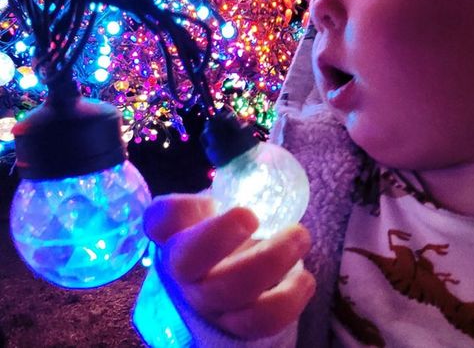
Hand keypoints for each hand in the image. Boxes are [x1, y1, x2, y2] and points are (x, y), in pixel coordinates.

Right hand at [143, 193, 315, 339]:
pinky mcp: (237, 326)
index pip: (161, 218)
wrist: (221, 282)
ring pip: (231, 291)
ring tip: (300, 236)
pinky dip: (290, 299)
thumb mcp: (222, 205)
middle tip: (253, 216)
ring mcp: (209, 302)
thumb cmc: (225, 233)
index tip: (208, 199)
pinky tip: (305, 278)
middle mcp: (185, 270)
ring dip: (271, 261)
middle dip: (222, 236)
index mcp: (176, 231)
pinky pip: (261, 320)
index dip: (174, 211)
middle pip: (188, 261)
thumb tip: (254, 152)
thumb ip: (234, 183)